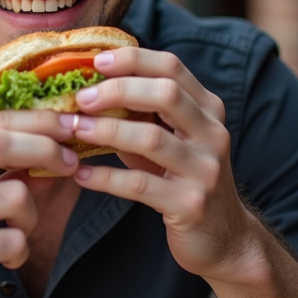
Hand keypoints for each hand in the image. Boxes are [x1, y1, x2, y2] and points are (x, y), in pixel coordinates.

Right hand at [0, 110, 78, 297]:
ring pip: (15, 195)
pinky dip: (20, 251)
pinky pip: (13, 240)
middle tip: (70, 164)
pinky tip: (4, 259)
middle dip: (46, 149)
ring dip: (30, 217)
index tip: (69, 125)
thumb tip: (55, 148)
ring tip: (15, 233)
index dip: (37, 120)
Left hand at [66, 47, 261, 282]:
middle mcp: (212, 134)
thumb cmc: (184, 179)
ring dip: (105, 131)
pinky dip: (105, 177)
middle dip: (118, 90)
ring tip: (73, 129)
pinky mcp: (190, 204)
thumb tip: (88, 88)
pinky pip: (140, 185)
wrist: (223, 237)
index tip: (96, 61)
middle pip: (166, 94)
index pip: (172, 68)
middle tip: (80, 98)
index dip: (133, 60)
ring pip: (151, 138)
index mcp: (208, 110)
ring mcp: (205, 170)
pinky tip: (80, 174)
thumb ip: (142, 114)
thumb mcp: (171, 140)